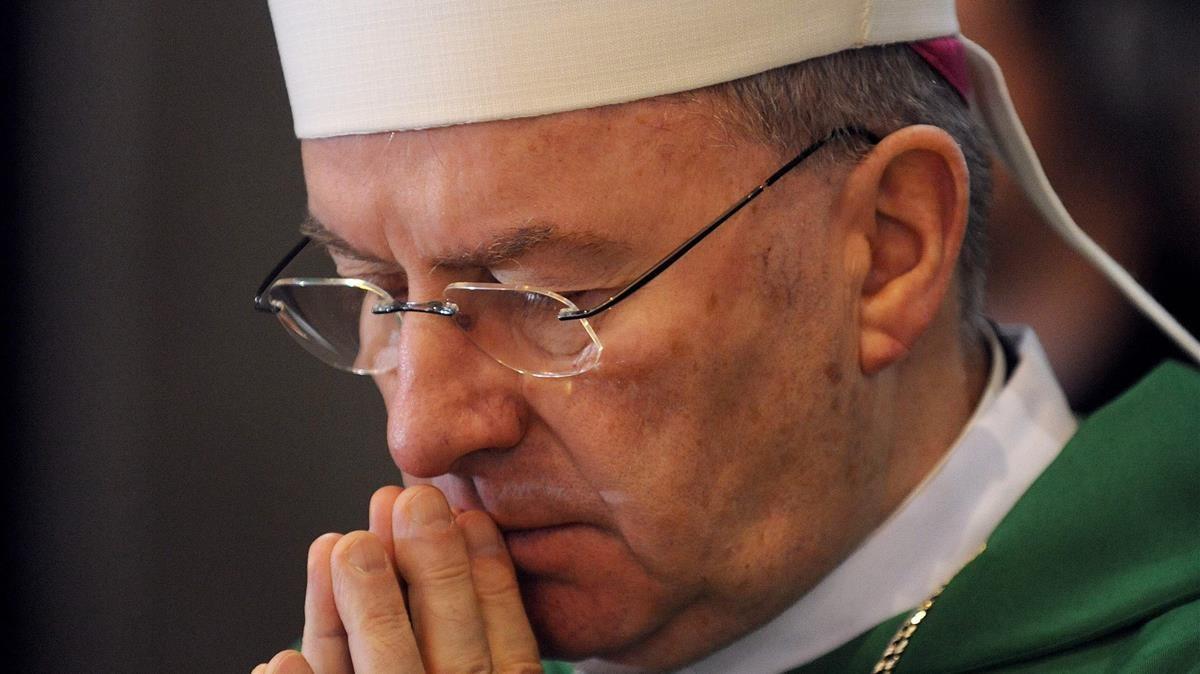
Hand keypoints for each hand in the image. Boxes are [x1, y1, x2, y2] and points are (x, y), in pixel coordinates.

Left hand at [252, 485, 541, 672]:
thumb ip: (491, 641)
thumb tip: (476, 535)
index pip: (509, 652)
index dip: (493, 584)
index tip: (475, 519)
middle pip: (453, 656)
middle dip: (433, 574)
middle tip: (410, 503)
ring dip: (370, 612)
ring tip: (345, 545)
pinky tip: (280, 659)